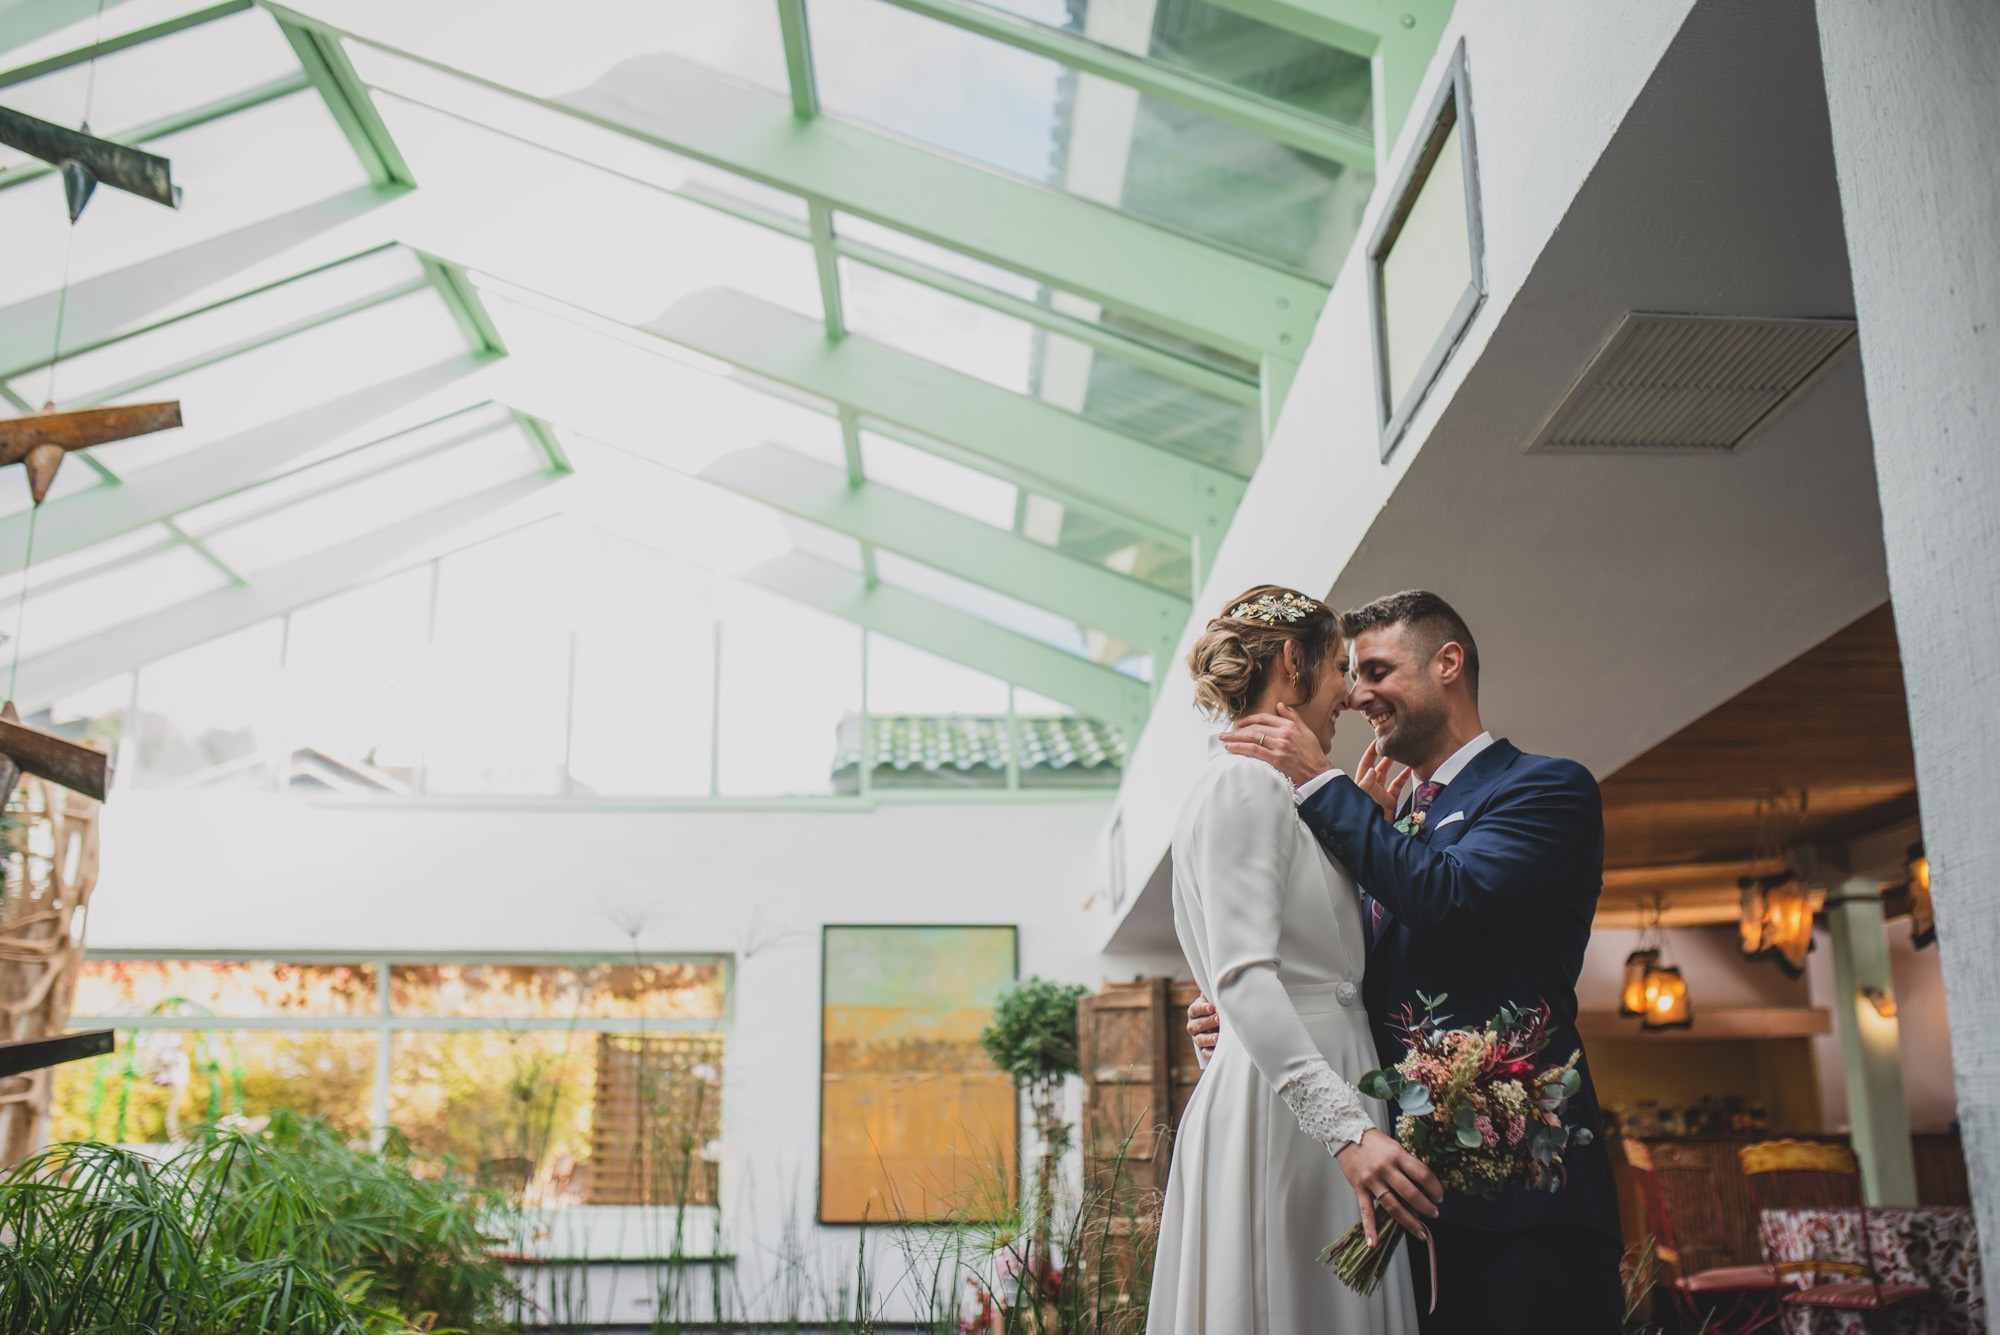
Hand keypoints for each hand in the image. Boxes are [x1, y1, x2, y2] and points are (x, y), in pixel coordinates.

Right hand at [1186, 994, 1218, 1059]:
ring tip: (1218, 1037)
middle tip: (1218, 1019)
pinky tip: (1216, 1051)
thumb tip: (1219, 984)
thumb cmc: (1218, 1008)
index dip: (1202, 1008)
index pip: (1195, 1010)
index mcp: (1194, 1011)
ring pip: (1199, 1039)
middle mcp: (1193, 1025)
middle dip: (1208, 1022)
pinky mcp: (1203, 1049)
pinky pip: (1205, 1052)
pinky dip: (1210, 1053)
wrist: (1222, 1022)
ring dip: (1208, 1038)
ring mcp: (1197, 1038)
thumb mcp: (1214, 1000)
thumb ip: (1213, 994)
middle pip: (1197, 1025)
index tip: (1212, 1007)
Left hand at [1220, 703, 1330, 786]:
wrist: (1318, 773)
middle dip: (1238, 729)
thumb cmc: (1312, 754)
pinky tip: (1231, 748)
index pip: (1265, 718)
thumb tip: (1280, 705)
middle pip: (1255, 728)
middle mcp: (1284, 734)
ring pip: (1252, 738)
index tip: (1239, 723)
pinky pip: (1254, 750)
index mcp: (1290, 726)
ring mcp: (1279, 746)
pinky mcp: (1275, 759)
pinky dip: (1240, 748)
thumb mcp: (1306, 731)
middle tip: (1226, 732)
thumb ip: (1292, 717)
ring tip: (1224, 739)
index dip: (1249, 719)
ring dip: (1235, 738)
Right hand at [1334, 1128, 1444, 1246]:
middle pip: (1410, 1193)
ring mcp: (1372, 1180)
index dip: (1434, 1187)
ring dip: (1409, 1220)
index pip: (1422, 1174)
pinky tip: (1374, 1244)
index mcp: (1397, 1155)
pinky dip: (1370, 1229)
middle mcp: (1385, 1168)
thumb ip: (1411, 1165)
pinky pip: (1366, 1212)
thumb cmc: (1375, 1142)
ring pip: (1392, 1205)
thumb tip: (1432, 1182)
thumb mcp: (1396, 1147)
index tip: (1440, 1196)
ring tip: (1421, 1231)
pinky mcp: (1359, 1189)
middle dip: (1426, 1206)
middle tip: (1434, 1214)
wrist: (1346, 1134)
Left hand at [1354, 740, 1411, 820]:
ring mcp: (1380, 796)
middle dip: (1383, 756)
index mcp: (1361, 786)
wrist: (1371, 838)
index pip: (1365, 765)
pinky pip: (1397, 788)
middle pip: (1377, 768)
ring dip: (1394, 765)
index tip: (1377, 741)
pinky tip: (1410, 770)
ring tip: (1400, 753)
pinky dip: (1403, 779)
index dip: (1370, 752)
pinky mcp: (1389, 804)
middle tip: (1391, 745)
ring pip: (1388, 776)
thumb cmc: (1361, 819)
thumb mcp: (1362, 801)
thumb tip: (1372, 770)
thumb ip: (1365, 786)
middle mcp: (1370, 789)